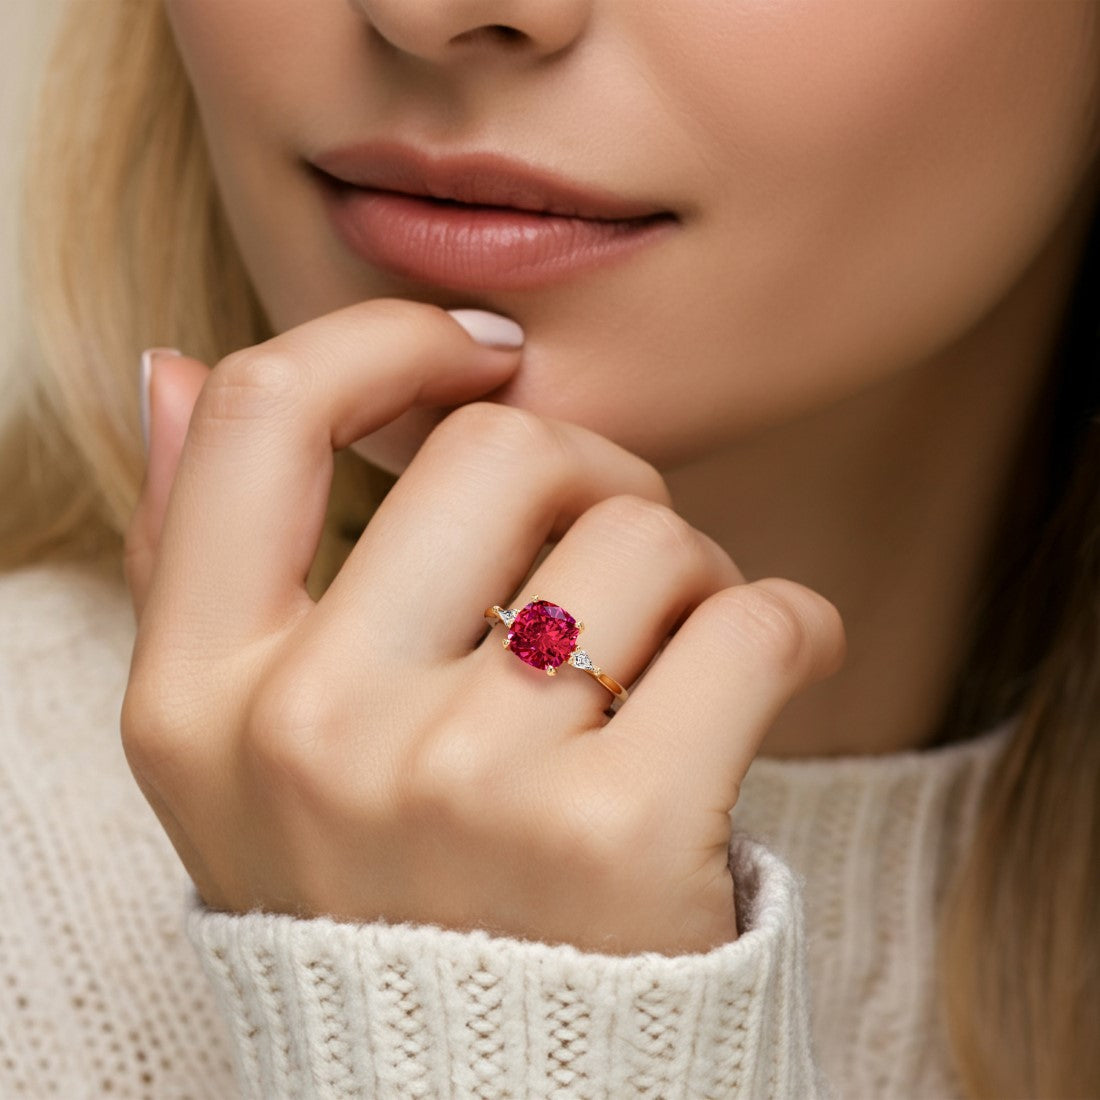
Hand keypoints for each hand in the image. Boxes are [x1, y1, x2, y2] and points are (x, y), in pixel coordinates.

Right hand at [122, 299, 845, 955]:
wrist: (489, 1090)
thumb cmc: (382, 891)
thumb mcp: (233, 751)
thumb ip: (190, 556)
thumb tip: (167, 364)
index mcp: (198, 699)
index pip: (263, 417)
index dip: (388, 343)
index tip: (483, 360)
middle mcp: (310, 736)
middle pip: (503, 450)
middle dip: (593, 473)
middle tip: (615, 554)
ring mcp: (463, 790)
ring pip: (645, 533)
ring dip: (693, 572)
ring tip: (668, 660)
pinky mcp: (618, 838)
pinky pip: (755, 622)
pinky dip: (791, 626)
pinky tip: (773, 668)